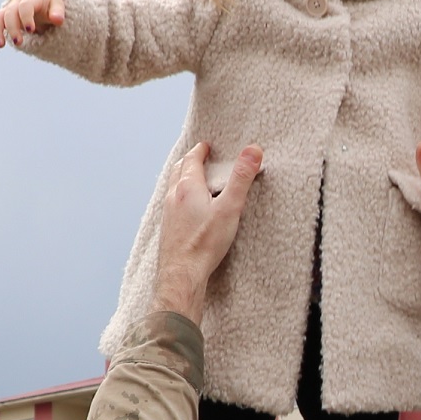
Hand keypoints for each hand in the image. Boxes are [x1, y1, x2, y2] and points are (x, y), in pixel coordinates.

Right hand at [0, 0, 65, 50]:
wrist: (41, 1)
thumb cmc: (51, 5)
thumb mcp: (57, 6)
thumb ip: (58, 12)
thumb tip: (57, 20)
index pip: (25, 5)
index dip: (26, 17)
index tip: (30, 30)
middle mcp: (17, 3)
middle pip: (10, 13)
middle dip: (12, 28)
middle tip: (18, 42)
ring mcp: (9, 10)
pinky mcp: (4, 19)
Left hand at [152, 142, 261, 319]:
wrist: (182, 273)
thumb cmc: (205, 243)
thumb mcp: (230, 208)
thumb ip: (241, 178)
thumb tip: (253, 150)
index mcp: (188, 187)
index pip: (192, 160)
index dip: (200, 150)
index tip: (206, 146)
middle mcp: (174, 197)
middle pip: (179, 170)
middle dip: (190, 161)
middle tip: (200, 157)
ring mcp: (168, 213)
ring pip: (173, 187)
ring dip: (182, 178)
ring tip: (194, 179)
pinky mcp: (168, 229)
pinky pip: (172, 205)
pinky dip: (179, 196)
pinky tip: (187, 208)